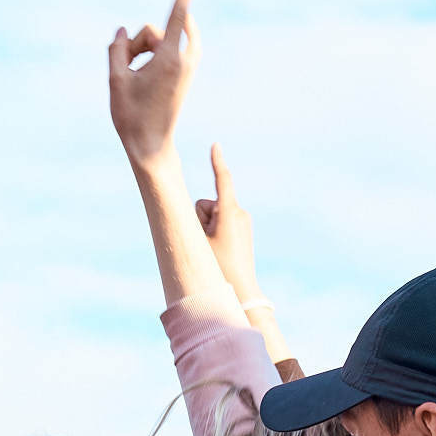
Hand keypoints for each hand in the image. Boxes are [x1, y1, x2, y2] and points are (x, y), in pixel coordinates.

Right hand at [108, 0, 199, 171]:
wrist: (151, 145)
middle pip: (156, 29)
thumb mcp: (115, 80)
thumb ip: (117, 49)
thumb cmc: (131, 116)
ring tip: (133, 74)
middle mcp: (184, 60)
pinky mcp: (186, 72)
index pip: (176, 16)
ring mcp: (188, 66)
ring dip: (145, 48)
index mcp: (169, 60)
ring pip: (162, 38)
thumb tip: (123, 31)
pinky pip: (169, 46)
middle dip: (140, 41)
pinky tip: (141, 69)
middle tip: (127, 65)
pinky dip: (153, 53)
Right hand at [195, 143, 258, 299]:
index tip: (215, 145)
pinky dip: (215, 230)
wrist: (242, 290)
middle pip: (206, 203)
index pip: (222, 181)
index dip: (217, 162)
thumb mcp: (198, 242)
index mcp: (229, 213)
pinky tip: (219, 249)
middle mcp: (239, 213)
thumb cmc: (218, 269)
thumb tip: (196, 209)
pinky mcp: (243, 229)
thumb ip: (192, 220)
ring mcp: (243, 221)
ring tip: (213, 249)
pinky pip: (221, 221)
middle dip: (200, 217)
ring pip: (213, 213)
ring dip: (207, 227)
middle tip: (205, 242)